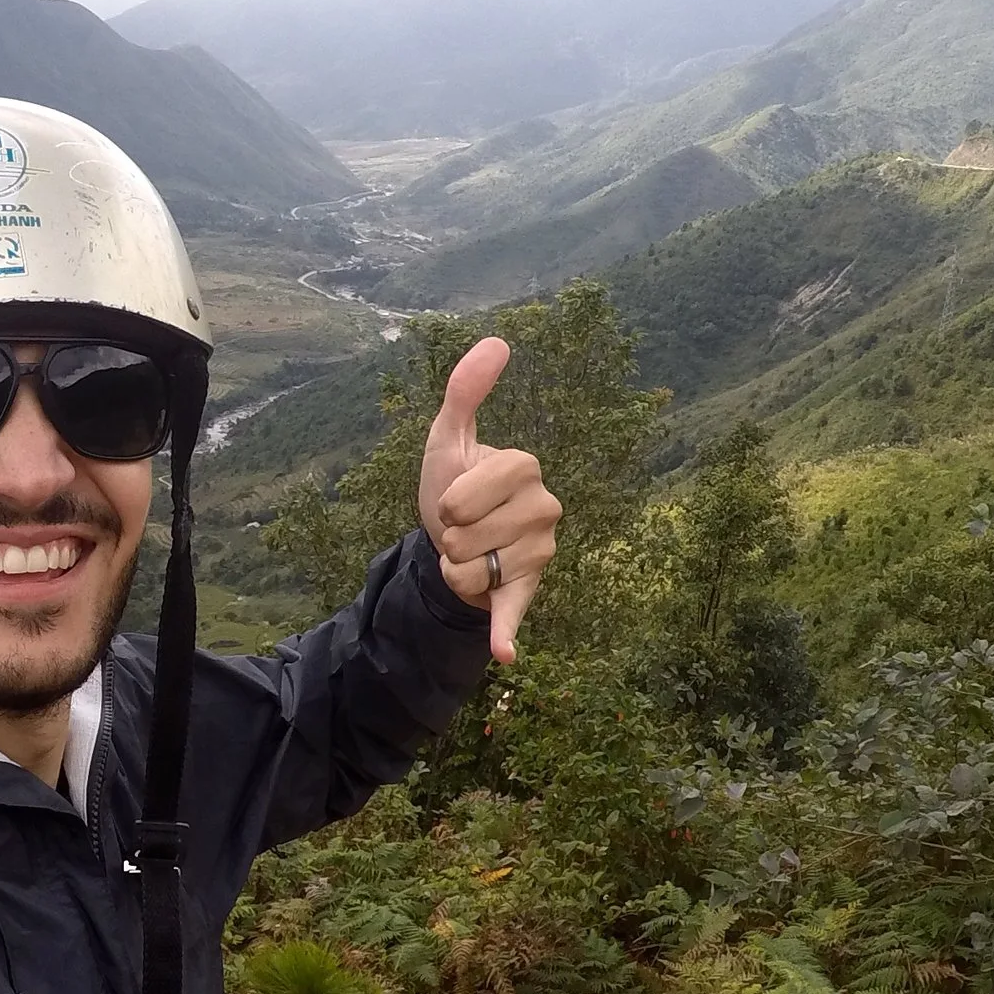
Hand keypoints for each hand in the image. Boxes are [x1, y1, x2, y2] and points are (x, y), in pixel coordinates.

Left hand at [415, 336, 561, 664]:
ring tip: (469, 554)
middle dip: (448, 535)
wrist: (446, 543)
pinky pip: (514, 611)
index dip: (448, 500)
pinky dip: (505, 634)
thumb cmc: (452, 486)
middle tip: (462, 529)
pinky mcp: (526, 592)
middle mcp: (547, 508)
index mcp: (526, 468)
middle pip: (467, 533)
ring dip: (453, 566)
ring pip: (472, 569)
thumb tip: (497, 340)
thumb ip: (466, 390)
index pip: (469, 493)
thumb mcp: (449, 438)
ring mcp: (541, 553)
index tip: (455, 500)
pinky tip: (505, 653)